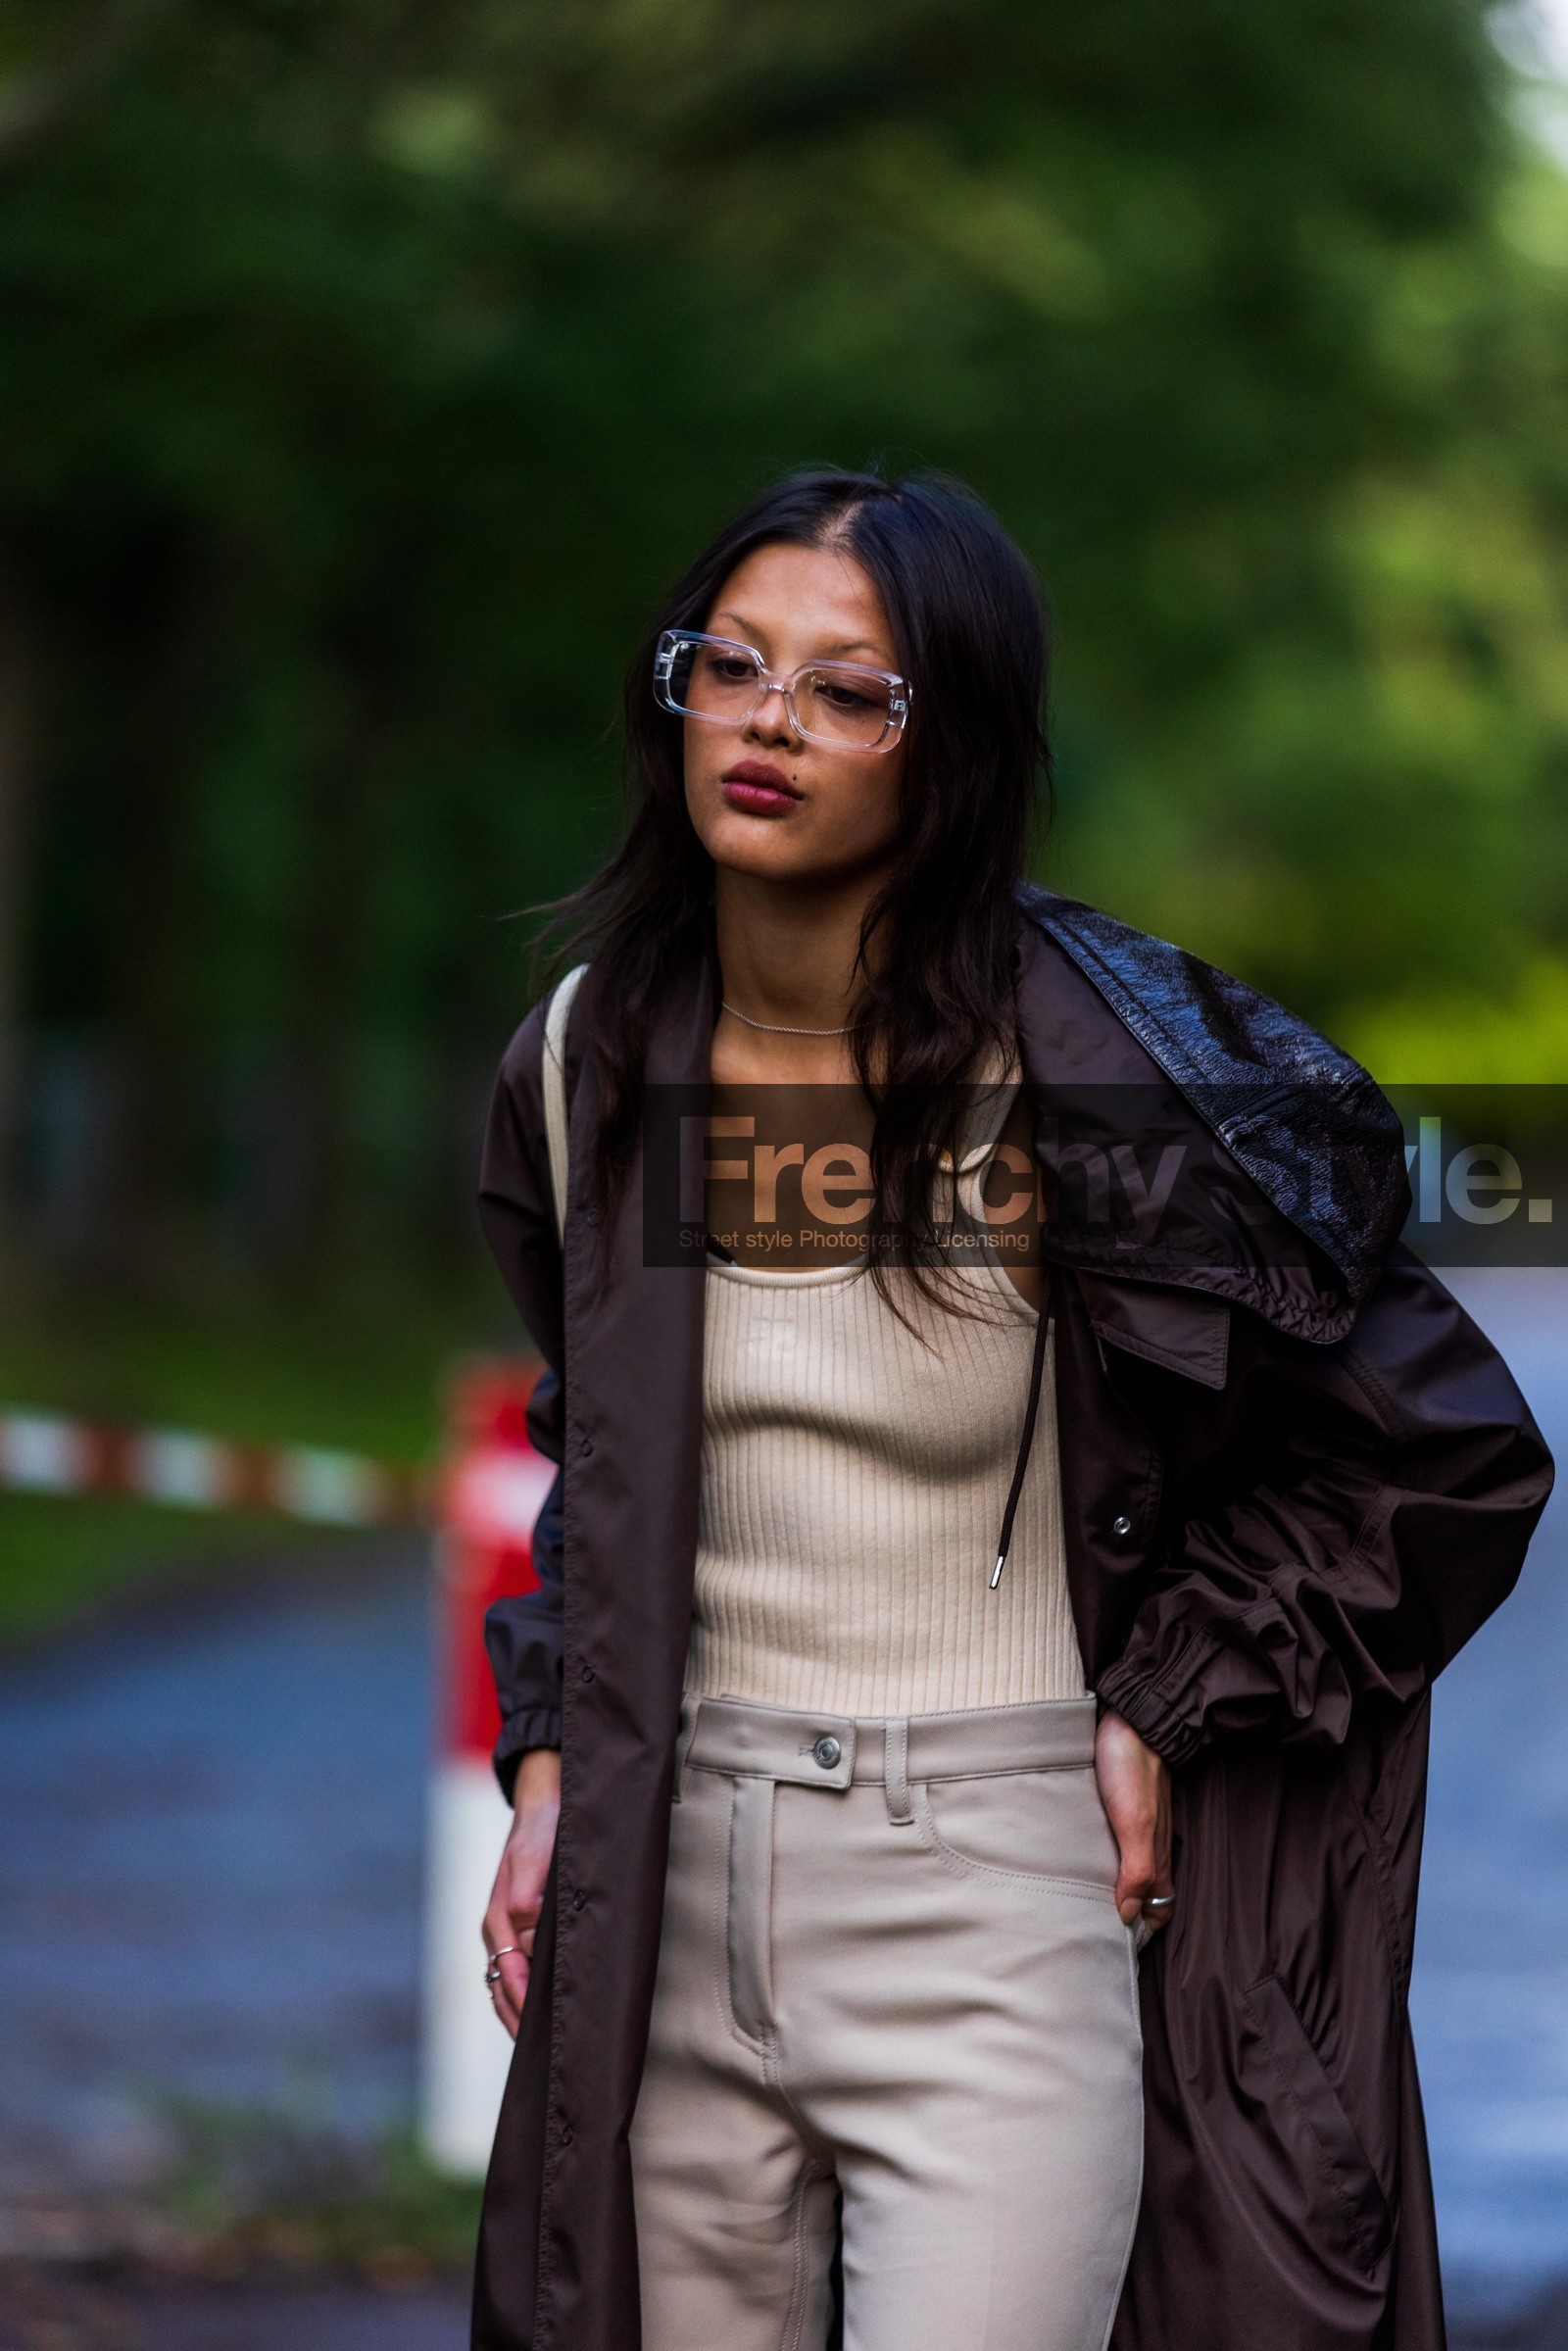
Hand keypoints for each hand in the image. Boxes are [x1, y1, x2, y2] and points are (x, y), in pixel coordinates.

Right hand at [483, 1748, 560, 2037]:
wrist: (545, 1804)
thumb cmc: (543, 1830)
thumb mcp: (537, 1855)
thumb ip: (529, 1892)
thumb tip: (526, 1927)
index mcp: (499, 1918)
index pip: (509, 1976)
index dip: (522, 2007)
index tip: (536, 2035)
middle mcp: (499, 1929)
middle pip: (502, 1988)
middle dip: (516, 2022)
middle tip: (541, 2057)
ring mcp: (507, 1928)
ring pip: (506, 1982)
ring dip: (519, 2012)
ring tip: (541, 2045)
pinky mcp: (520, 1924)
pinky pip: (517, 1968)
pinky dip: (525, 1993)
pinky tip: (543, 2008)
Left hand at [1094, 1708, 1173, 1931]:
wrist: (1132, 1716)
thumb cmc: (1131, 1767)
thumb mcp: (1134, 1821)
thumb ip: (1137, 1869)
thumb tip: (1129, 1914)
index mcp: (1156, 1853)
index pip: (1160, 1908)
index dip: (1145, 1930)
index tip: (1118, 1950)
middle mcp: (1150, 1843)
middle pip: (1146, 1893)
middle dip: (1129, 1916)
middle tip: (1095, 1934)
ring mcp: (1136, 1823)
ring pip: (1131, 1869)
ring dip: (1115, 1890)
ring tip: (1084, 1906)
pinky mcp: (1121, 1805)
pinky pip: (1117, 1845)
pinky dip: (1106, 1862)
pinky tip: (1084, 1862)